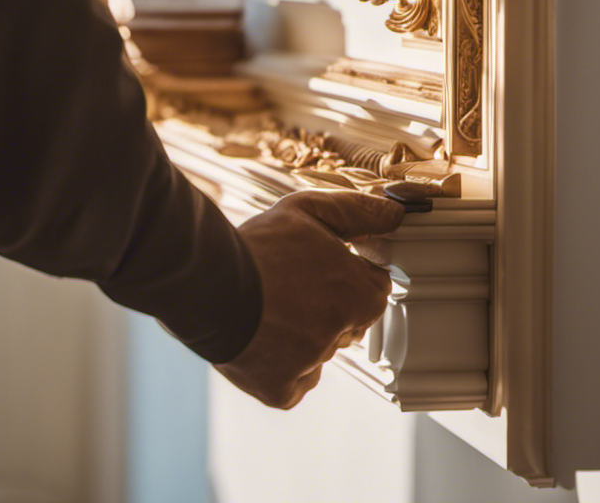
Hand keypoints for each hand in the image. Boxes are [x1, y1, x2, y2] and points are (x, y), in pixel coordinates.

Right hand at [215, 190, 403, 408]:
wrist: (203, 284)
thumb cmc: (257, 246)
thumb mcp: (309, 211)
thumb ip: (358, 212)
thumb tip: (396, 212)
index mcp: (355, 291)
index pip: (374, 291)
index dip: (350, 277)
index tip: (325, 270)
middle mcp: (340, 331)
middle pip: (349, 322)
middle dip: (330, 307)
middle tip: (293, 287)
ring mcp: (312, 363)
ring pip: (322, 351)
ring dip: (305, 335)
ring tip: (271, 308)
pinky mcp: (282, 389)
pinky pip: (298, 381)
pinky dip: (285, 367)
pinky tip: (264, 338)